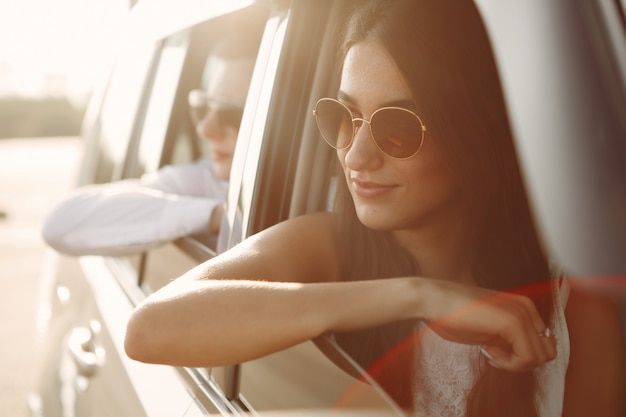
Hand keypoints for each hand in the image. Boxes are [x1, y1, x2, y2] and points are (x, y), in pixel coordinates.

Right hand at [423, 279, 556, 371]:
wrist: (433, 300)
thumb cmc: (452, 314)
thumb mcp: (487, 330)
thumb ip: (506, 339)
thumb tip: (518, 356)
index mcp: (522, 307)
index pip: (541, 343)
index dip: (520, 356)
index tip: (496, 352)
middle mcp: (526, 307)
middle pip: (546, 351)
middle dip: (522, 361)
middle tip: (496, 355)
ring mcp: (521, 313)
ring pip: (541, 356)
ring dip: (516, 363)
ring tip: (491, 353)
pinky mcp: (513, 322)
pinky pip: (528, 357)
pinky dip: (510, 364)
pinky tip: (490, 353)